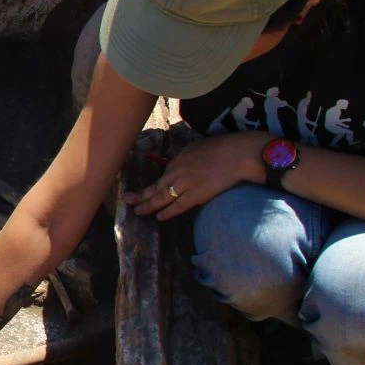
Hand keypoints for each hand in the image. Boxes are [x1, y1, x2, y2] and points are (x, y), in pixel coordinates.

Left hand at [125, 132, 264, 219]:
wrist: (238, 155)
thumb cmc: (222, 148)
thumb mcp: (198, 148)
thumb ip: (186, 158)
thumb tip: (179, 166)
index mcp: (177, 160)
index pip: (162, 175)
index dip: (153, 184)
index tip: (144, 189)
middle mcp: (177, 173)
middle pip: (155, 187)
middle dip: (140, 195)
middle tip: (126, 200)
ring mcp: (185, 185)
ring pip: (162, 198)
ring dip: (148, 206)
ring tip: (137, 211)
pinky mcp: (196, 196)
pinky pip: (178, 206)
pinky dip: (167, 212)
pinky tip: (159, 217)